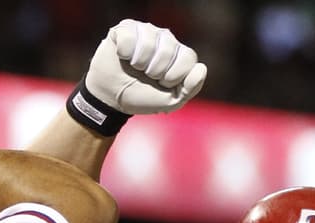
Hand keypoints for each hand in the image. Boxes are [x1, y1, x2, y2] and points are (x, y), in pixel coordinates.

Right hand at [85, 19, 206, 114]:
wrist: (112, 99)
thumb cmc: (142, 97)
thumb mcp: (170, 101)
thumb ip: (190, 88)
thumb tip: (201, 68)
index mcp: (179, 54)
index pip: (188, 57)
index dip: (174, 76)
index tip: (162, 84)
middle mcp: (165, 38)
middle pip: (170, 49)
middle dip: (156, 71)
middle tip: (146, 76)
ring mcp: (145, 31)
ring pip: (150, 41)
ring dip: (140, 62)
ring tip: (135, 67)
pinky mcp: (125, 29)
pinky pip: (130, 36)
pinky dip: (124, 52)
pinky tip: (123, 57)